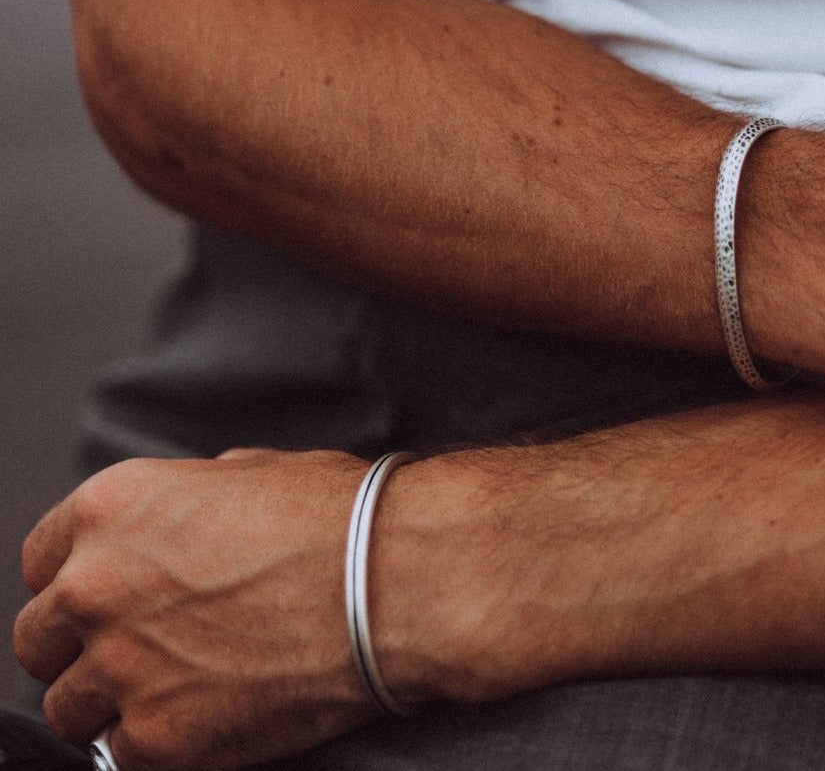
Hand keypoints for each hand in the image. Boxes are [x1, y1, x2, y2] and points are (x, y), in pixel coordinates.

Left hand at [12, 450, 377, 770]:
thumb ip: (192, 499)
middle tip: (140, 644)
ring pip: (68, 706)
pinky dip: (153, 742)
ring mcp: (120, 665)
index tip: (106, 596)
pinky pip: (118, 756)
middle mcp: (97, 584)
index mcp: (114, 507)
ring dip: (110, 699)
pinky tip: (201, 715)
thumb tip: (185, 523)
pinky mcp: (157, 737)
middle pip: (40, 636)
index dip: (78, 576)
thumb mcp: (255, 472)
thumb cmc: (341, 518)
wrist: (394, 579)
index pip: (42, 558)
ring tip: (171, 687)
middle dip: (83, 641)